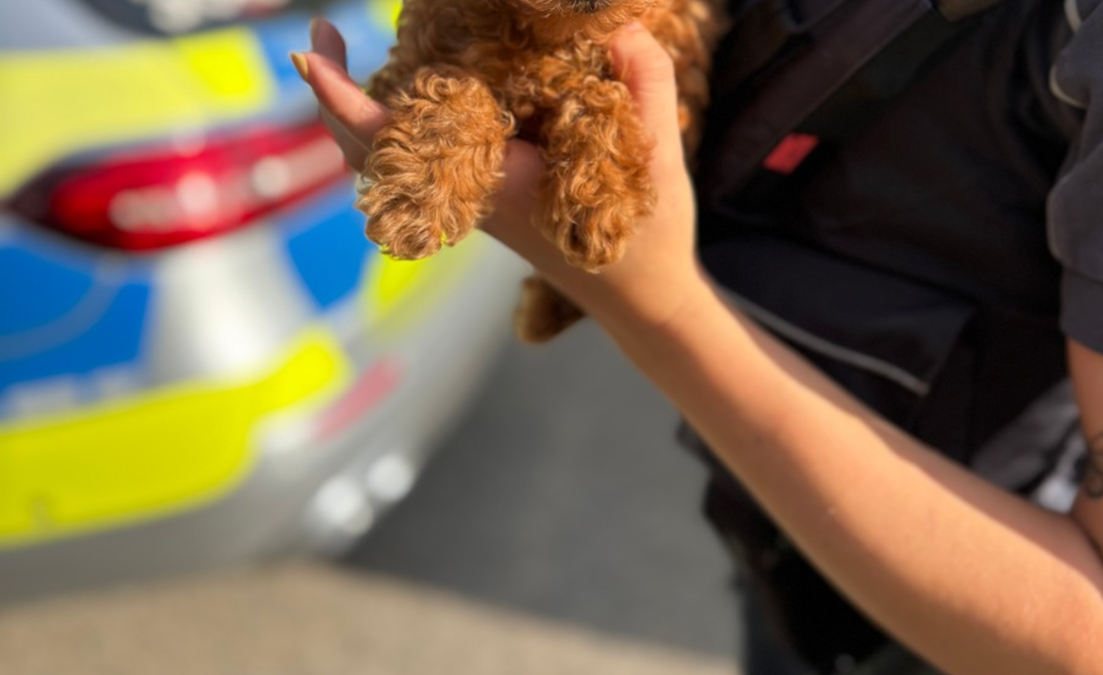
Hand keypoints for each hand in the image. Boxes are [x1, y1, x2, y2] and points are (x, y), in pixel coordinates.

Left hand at [295, 19, 709, 330]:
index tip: (312, 49)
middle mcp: (466, 193)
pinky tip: (409, 96)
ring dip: (353, 111)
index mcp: (492, 182)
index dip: (342, 95)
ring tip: (348, 56)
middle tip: (326, 30)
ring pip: (381, 162)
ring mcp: (466, 201)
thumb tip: (620, 27)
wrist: (638, 300)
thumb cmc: (645, 240)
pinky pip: (409, 165)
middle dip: (331, 92)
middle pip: (364, 150)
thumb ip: (646, 84)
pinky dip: (387, 127)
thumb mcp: (659, 157)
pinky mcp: (477, 201)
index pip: (394, 138)